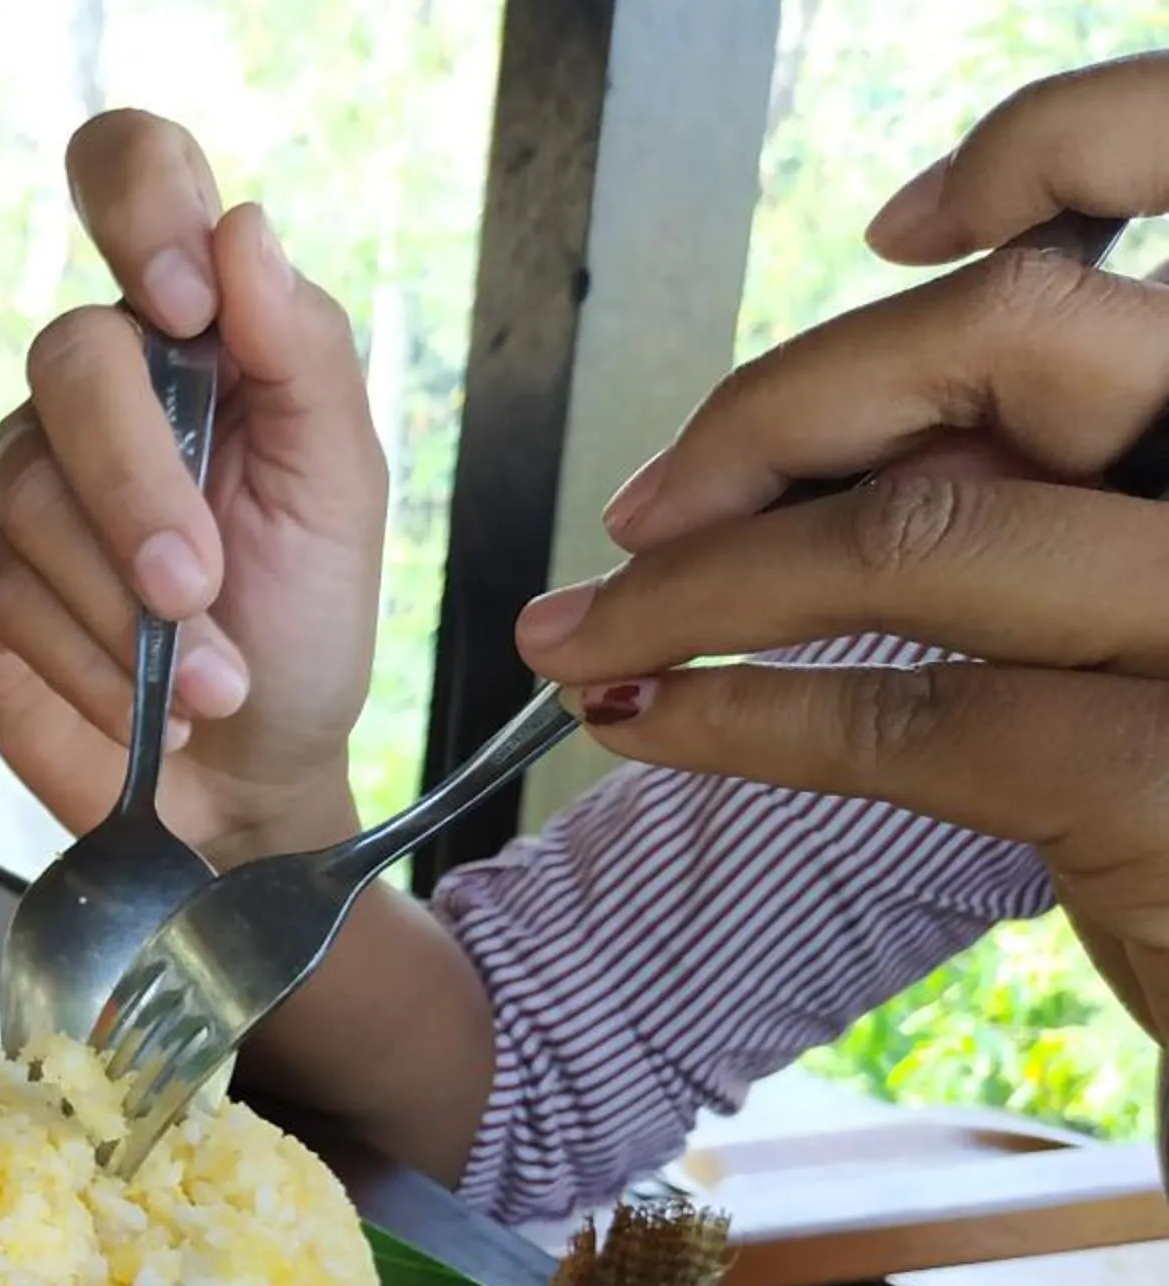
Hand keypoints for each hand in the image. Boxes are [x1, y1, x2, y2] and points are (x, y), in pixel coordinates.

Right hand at [0, 111, 389, 861]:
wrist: (251, 780)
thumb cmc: (301, 626)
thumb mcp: (339, 484)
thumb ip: (303, 351)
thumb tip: (240, 229)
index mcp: (187, 329)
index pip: (130, 178)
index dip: (140, 204)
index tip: (189, 308)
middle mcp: (91, 389)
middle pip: (70, 357)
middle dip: (141, 486)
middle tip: (200, 588)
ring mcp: (18, 479)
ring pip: (32, 490)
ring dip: (125, 605)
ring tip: (203, 684)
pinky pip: (4, 588)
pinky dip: (89, 661)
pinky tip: (146, 709)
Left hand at [514, 51, 1168, 1044]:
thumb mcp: (1164, 593)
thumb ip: (1063, 481)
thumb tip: (830, 442)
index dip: (1055, 147)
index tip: (898, 228)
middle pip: (1012, 341)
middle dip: (776, 414)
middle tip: (637, 510)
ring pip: (918, 533)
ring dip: (702, 585)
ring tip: (585, 643)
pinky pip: (908, 716)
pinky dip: (742, 717)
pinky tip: (659, 727)